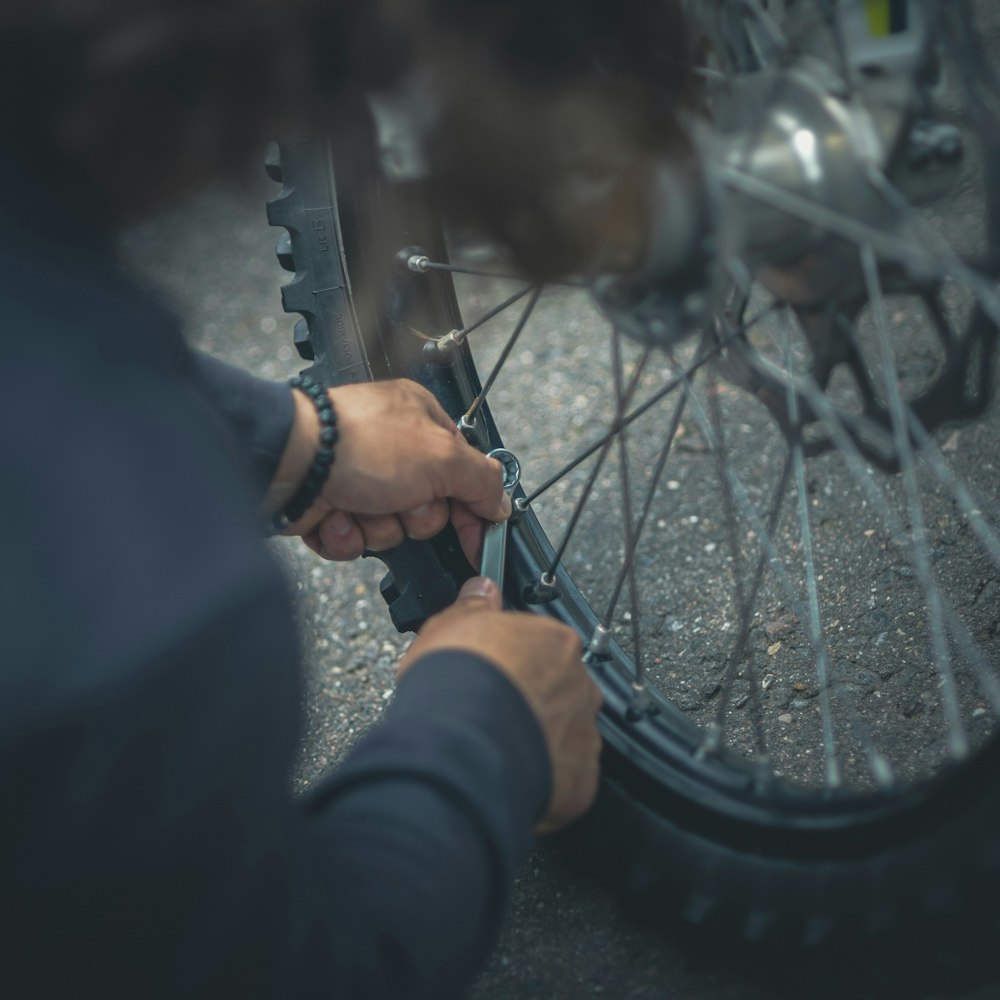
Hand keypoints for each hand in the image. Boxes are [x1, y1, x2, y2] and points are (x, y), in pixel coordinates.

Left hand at [274, 379, 508, 564]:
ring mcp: (357, 477)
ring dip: (376, 527)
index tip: (479, 538)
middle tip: (401, 500)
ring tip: (358, 504)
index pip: (464, 474)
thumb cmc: (358, 443)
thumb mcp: (442, 457)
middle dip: (414, 516)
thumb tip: (501, 502)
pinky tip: (333, 514)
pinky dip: (344, 534)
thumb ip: (481, 481)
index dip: (472, 509)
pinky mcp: (328, 505)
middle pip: (428, 509)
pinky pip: (353, 540)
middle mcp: (391, 448)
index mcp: (422, 422)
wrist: (289, 462)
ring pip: (389, 529)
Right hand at [400, 577, 602, 832]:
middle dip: (530, 700)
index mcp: (556, 643)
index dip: (513, 661)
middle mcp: (579, 686)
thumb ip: (473, 606)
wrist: (462, 743)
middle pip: (559, 690)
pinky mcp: (580, 780)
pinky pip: (565, 779)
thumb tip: (481, 589)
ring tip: (496, 748)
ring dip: (538, 739)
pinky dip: (542, 780)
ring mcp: (584, 734)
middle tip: (491, 711)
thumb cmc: (459, 679)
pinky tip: (510, 776)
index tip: (491, 671)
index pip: (542, 646)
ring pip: (564, 735)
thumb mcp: (451, 625)